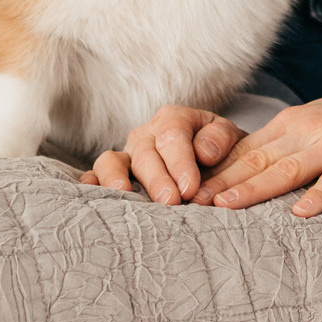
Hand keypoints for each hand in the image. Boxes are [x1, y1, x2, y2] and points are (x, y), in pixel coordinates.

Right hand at [77, 105, 246, 205]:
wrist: (213, 162)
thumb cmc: (221, 152)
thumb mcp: (230, 137)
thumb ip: (221, 138)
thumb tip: (204, 153)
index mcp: (174, 119)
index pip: (173, 136)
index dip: (181, 162)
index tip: (191, 188)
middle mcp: (146, 134)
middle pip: (144, 152)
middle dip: (156, 178)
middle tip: (170, 202)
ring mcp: (126, 154)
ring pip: (111, 161)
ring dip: (115, 178)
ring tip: (124, 195)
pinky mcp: (114, 174)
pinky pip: (96, 176)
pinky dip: (91, 184)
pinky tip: (91, 196)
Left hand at [192, 76, 321, 217]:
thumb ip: (289, 145)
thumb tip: (250, 173)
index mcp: (295, 123)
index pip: (245, 149)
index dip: (213, 170)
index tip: (183, 189)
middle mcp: (310, 131)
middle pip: (256, 159)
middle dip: (220, 181)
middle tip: (187, 202)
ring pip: (287, 169)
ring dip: (253, 189)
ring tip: (223, 207)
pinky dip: (318, 196)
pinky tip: (300, 213)